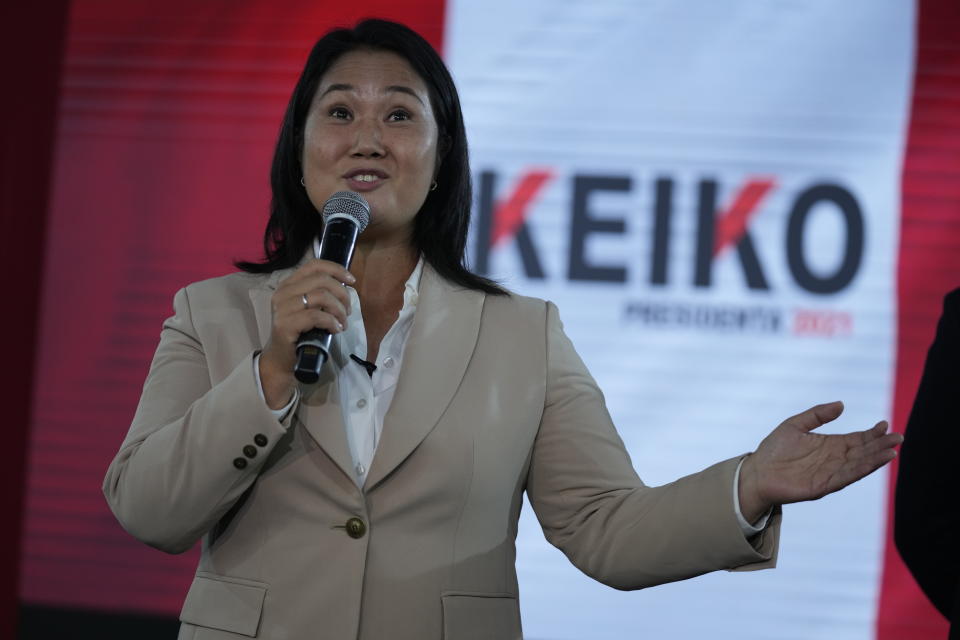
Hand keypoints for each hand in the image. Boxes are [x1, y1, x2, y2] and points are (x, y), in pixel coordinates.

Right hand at [259, 259, 354, 407]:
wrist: (282, 359)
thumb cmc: (300, 333)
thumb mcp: (310, 308)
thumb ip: (320, 294)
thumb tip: (345, 285)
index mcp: (289, 284)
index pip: (314, 265)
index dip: (336, 269)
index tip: (351, 281)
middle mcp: (283, 292)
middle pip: (321, 280)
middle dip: (342, 294)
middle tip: (347, 311)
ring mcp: (282, 308)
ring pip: (321, 296)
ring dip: (338, 310)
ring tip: (342, 323)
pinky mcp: (285, 324)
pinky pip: (316, 316)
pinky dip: (331, 322)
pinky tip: (335, 329)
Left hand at [738, 401, 902, 523]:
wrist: (756, 472)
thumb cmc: (773, 450)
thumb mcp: (795, 425)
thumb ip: (818, 415)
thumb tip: (842, 404)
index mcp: (829, 445)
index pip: (856, 439)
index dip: (871, 433)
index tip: (885, 424)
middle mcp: (833, 460)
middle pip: (862, 452)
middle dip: (880, 445)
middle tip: (899, 437)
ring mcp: (829, 473)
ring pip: (858, 465)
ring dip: (875, 458)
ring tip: (892, 450)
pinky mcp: (823, 485)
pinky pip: (845, 476)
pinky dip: (860, 470)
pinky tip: (873, 462)